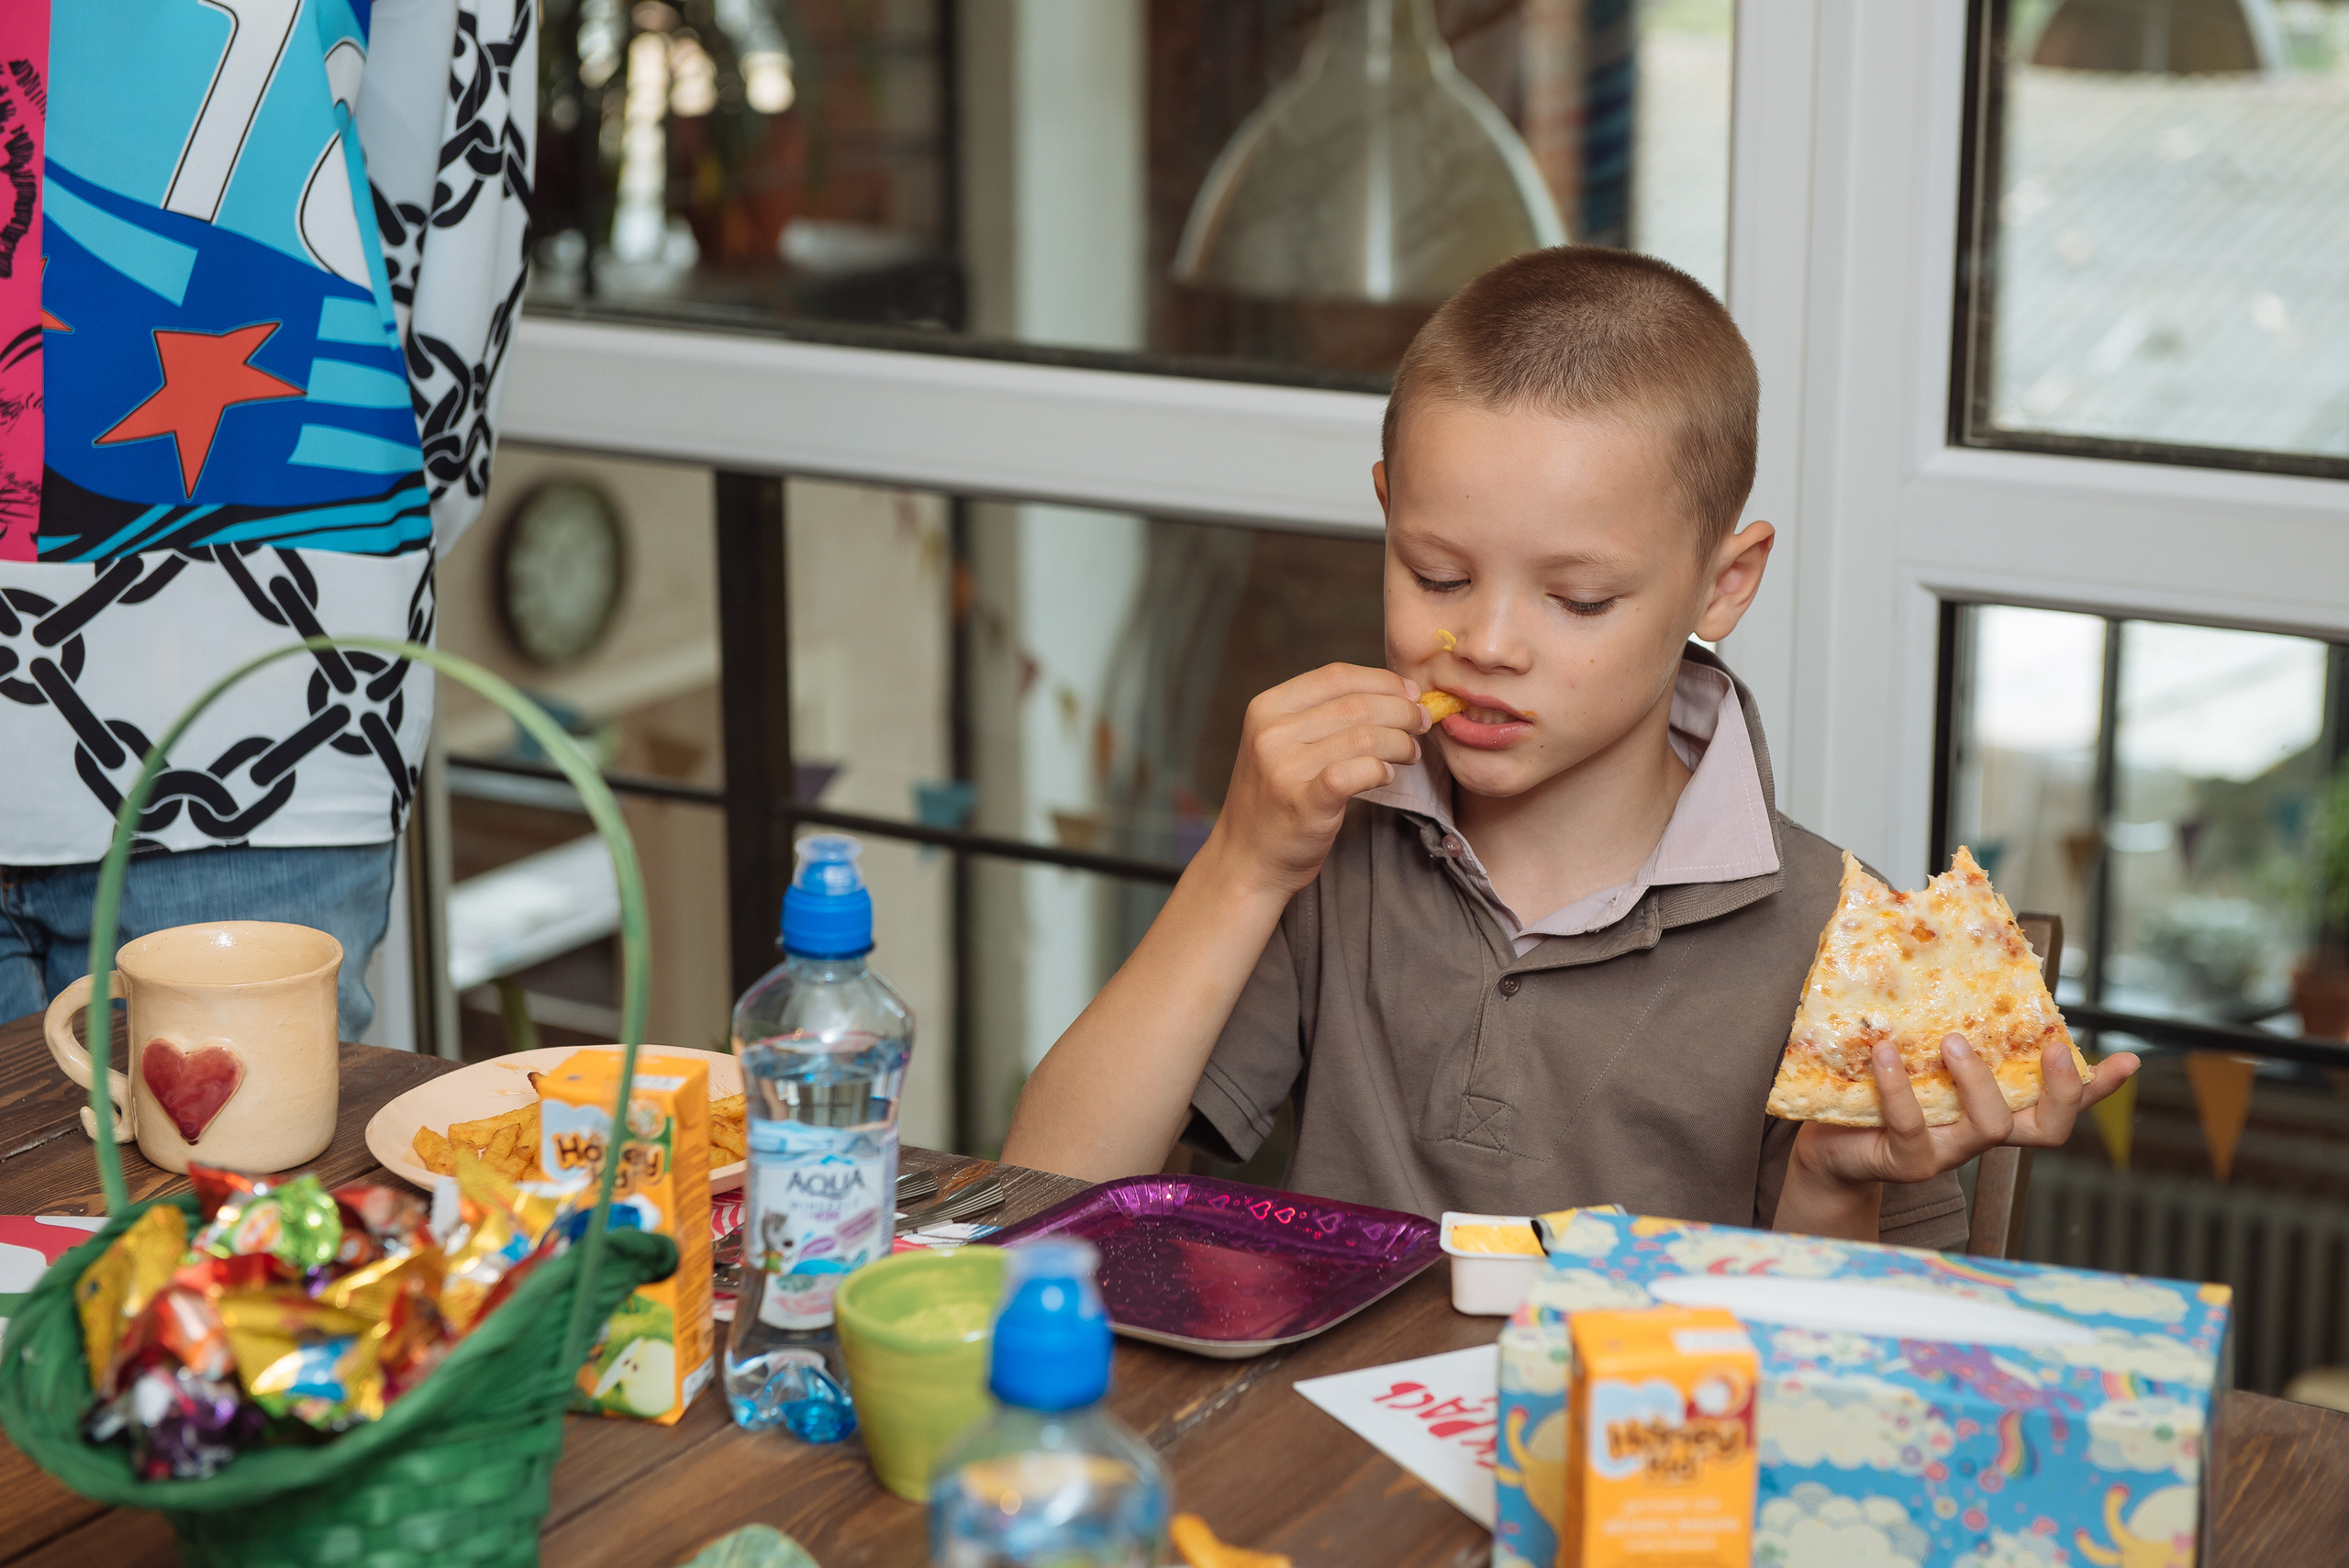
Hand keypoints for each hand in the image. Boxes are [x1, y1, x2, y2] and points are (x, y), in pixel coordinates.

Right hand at [1206, 663, 1430, 898]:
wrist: (1246, 861)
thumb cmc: (1276, 801)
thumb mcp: (1282, 745)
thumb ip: (1321, 716)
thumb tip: (1393, 692)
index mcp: (1267, 707)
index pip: (1336, 675)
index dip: (1383, 680)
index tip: (1410, 692)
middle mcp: (1271, 732)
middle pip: (1356, 704)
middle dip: (1401, 710)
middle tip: (1422, 723)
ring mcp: (1284, 767)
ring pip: (1365, 736)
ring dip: (1400, 741)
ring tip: (1411, 752)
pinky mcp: (1304, 802)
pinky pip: (1359, 771)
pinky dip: (1382, 770)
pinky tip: (1387, 777)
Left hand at [1794, 1033, 2140, 1189]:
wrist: (1828, 1145)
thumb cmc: (1874, 1090)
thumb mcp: (1914, 1054)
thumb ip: (1940, 1022)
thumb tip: (1945, 958)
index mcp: (1993, 1105)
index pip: (2057, 1103)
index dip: (2096, 1088)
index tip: (2130, 1060)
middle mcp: (1980, 1133)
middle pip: (2048, 1130)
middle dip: (2061, 1090)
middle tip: (2055, 1046)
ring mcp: (1948, 1152)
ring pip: (1991, 1128)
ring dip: (1979, 1081)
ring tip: (1953, 1041)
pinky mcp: (1908, 1162)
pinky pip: (1914, 1126)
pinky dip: (1900, 1088)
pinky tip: (1887, 1054)